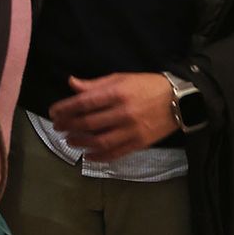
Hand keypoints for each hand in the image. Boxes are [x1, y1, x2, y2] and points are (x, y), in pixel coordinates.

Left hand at [47, 72, 177, 160]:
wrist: (180, 100)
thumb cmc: (147, 85)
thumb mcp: (121, 78)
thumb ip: (95, 84)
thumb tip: (71, 83)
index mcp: (117, 92)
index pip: (84, 103)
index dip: (66, 109)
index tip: (53, 112)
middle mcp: (122, 112)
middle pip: (88, 123)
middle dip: (69, 126)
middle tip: (57, 127)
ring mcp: (131, 130)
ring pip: (99, 141)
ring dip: (80, 142)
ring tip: (68, 140)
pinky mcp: (139, 144)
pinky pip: (115, 153)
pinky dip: (99, 157)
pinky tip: (87, 156)